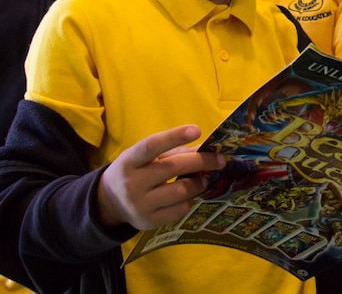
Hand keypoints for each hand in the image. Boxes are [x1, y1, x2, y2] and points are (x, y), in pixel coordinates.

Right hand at [97, 125, 225, 229]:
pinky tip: (187, 196)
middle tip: (220, 160)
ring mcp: (139, 204)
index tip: (197, 130)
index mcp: (130, 160)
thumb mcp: (147, 158)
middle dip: (202, 161)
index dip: (174, 136)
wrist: (110, 203)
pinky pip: (180, 209)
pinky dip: (189, 200)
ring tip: (202, 179)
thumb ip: (174, 151)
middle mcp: (131, 182)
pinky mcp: (148, 222)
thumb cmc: (136, 171)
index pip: (151, 145)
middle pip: (173, 167)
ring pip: (181, 191)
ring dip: (198, 183)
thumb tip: (206, 149)